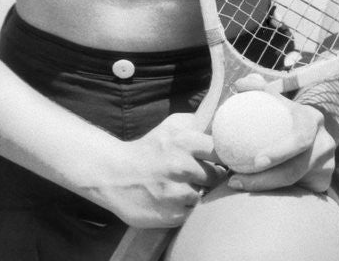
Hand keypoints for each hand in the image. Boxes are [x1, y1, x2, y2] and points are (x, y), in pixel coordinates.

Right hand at [96, 112, 219, 227]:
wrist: (115, 174)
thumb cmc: (148, 149)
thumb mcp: (170, 126)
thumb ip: (197, 123)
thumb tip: (222, 125)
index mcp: (183, 141)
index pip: (220, 150)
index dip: (224, 156)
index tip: (221, 158)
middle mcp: (180, 166)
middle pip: (216, 175)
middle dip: (211, 175)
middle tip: (199, 173)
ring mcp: (176, 193)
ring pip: (206, 195)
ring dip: (199, 192)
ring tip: (184, 186)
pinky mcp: (172, 215)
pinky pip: (194, 212)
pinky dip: (188, 208)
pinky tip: (175, 200)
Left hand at [223, 75, 335, 193]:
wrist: (312, 130)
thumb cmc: (283, 113)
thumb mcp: (274, 98)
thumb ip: (257, 89)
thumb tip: (240, 85)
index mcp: (313, 120)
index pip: (300, 138)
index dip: (282, 151)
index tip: (257, 160)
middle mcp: (324, 144)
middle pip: (296, 169)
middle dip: (267, 179)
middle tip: (237, 179)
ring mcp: (327, 165)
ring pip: (293, 183)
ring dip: (263, 187)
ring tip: (235, 184)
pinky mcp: (323, 182)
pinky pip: (296, 192)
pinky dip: (274, 193)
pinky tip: (251, 195)